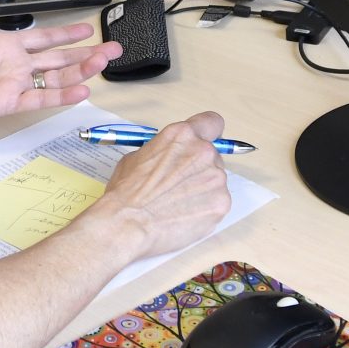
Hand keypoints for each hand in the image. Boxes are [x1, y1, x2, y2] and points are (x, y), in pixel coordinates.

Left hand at [0, 0, 122, 134]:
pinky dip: (62, 95)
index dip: (65, 34)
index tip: (86, 29)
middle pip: (58, 58)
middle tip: (112, 47)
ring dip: (81, 70)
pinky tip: (82, 89)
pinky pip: (40, 97)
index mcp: (2, 46)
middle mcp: (13, 66)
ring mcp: (13, 84)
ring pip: (56, 77)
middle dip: (86, 53)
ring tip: (104, 62)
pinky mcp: (8, 102)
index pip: (43, 38)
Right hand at [87, 112, 231, 260]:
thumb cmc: (126, 193)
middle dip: (199, 169)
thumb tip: (170, 157)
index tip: (204, 144)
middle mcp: (203, 152)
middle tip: (178, 185)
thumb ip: (163, 152)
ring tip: (177, 205)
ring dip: (202, 190)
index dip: (209, 134)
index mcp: (181, 135)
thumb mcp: (137, 157)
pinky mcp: (222, 203)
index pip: (212, 122)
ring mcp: (216, 178)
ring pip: (215, 181)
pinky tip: (184, 216)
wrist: (127, 225)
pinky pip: (217, 202)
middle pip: (212, 156)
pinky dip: (205, 209)